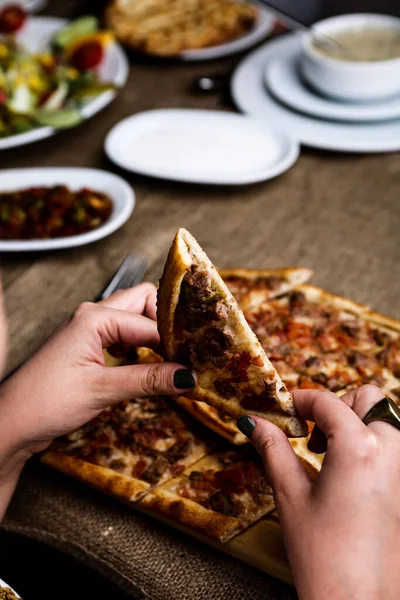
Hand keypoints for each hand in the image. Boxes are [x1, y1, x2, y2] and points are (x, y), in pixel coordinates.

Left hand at [0, 283, 194, 470]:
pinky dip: (143, 345)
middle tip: (189, 350)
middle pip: (144, 302)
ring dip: (156, 334)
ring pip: (135, 317)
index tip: (199, 360)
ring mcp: (90, 330)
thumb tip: (189, 376)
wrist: (11, 423)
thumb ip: (148, 379)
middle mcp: (94, 316)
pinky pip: (124, 335)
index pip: (149, 322)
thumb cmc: (45, 402)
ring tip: (177, 357)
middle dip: (168, 322)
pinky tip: (153, 364)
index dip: (176, 340)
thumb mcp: (101, 390)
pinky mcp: (90, 347)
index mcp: (95, 317)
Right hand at [241, 385, 399, 599]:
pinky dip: (371, 444)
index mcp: (359, 448)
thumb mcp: (290, 494)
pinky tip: (346, 472)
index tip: (283, 409)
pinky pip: (393, 447)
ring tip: (326, 454)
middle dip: (337, 406)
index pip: (327, 402)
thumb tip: (254, 422)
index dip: (300, 399)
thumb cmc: (323, 554)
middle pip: (368, 399)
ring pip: (385, 420)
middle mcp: (392, 451)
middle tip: (309, 433)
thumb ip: (273, 448)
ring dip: (357, 423)